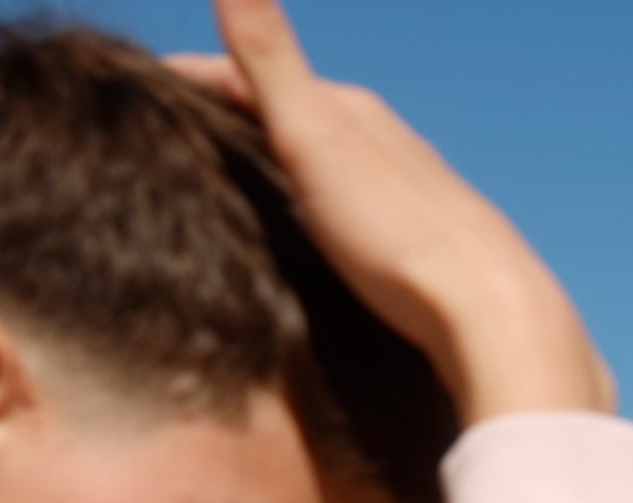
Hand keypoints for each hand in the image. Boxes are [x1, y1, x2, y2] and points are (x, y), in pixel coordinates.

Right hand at [166, 0, 609, 422]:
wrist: (491, 312)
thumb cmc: (396, 229)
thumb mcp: (316, 136)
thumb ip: (270, 59)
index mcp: (352, 109)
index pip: (254, 75)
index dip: (194, 78)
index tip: (141, 84)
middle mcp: (385, 140)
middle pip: (293, 112)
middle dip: (234, 113)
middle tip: (175, 128)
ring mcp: (407, 190)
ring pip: (326, 160)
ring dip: (276, 160)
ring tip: (231, 178)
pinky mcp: (421, 245)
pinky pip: (350, 207)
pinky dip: (312, 205)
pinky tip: (310, 234)